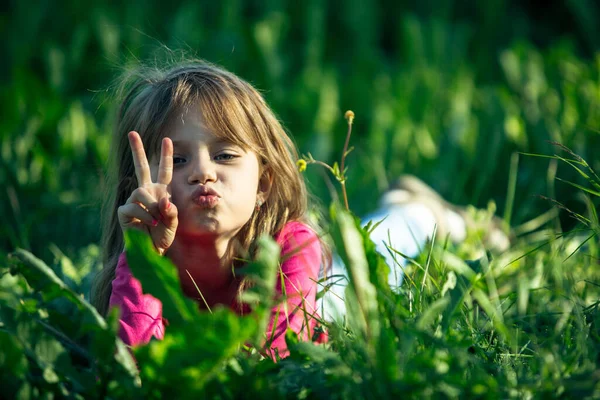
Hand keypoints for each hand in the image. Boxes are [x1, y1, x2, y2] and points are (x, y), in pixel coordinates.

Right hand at [118, 131, 177, 254]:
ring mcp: (134, 200)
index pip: (164, 170)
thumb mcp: (173, 223)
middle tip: (132, 133)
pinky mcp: (124, 210)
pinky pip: (134, 206)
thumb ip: (171, 211)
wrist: (150, 251)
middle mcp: (146, 192)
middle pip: (141, 167)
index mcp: (161, 192)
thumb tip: (163, 200)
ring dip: (152, 206)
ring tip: (156, 219)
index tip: (167, 139)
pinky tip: (148, 223)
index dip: (166, 156)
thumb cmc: (162, 236)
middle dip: (137, 150)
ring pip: (142, 192)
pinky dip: (145, 215)